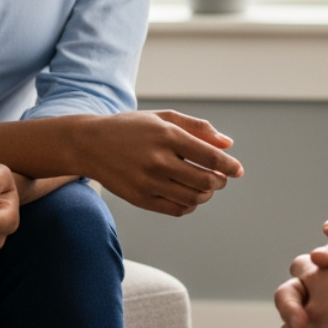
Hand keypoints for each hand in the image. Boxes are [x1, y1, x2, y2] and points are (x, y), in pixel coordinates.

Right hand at [78, 110, 242, 216]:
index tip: (238, 170)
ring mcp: (149, 183)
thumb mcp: (163, 118)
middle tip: (220, 178)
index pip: (210, 157)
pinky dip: (190, 206)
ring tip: (204, 186)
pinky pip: (177, 210)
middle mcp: (159, 161)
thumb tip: (228, 144)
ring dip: (206, 194)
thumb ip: (197, 128)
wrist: (90, 145)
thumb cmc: (132, 128)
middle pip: (206, 181)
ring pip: (193, 198)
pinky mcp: (140, 200)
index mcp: (167, 136)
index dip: (230, 166)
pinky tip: (188, 196)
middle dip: (219, 181)